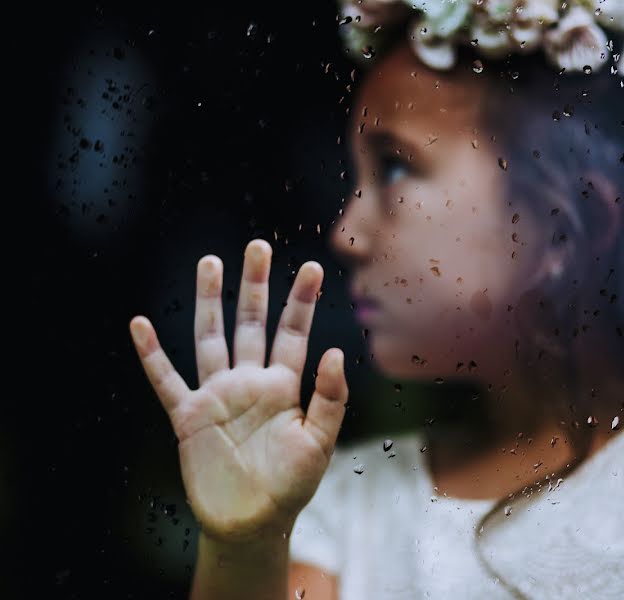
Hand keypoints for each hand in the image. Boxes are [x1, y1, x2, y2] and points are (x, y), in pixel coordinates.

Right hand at [128, 240, 348, 543]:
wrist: (253, 522)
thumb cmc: (291, 485)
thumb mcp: (319, 442)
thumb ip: (329, 398)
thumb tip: (335, 350)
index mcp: (283, 385)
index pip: (293, 333)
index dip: (301, 301)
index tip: (311, 267)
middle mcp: (249, 381)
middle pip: (251, 323)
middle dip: (254, 286)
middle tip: (256, 246)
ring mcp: (217, 396)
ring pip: (211, 338)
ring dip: (209, 302)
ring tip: (209, 262)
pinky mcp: (189, 417)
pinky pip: (166, 381)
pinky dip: (152, 355)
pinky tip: (140, 325)